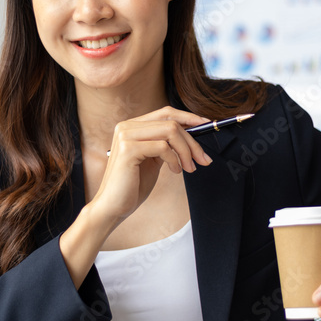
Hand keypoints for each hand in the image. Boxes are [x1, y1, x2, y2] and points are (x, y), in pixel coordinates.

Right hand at [90, 106, 211, 224]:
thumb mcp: (154, 159)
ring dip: (186, 151)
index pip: (166, 113)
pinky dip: (174, 160)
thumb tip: (193, 134)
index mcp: (132, 126)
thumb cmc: (133, 185)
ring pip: (170, 131)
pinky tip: (175, 171)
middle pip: (171, 122)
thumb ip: (166, 144)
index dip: (188, 117)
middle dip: (192, 141)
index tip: (206, 125)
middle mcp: (127, 126)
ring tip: (189, 168)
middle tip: (203, 159)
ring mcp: (126, 136)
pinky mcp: (128, 149)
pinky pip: (163, 147)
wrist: (113, 207)